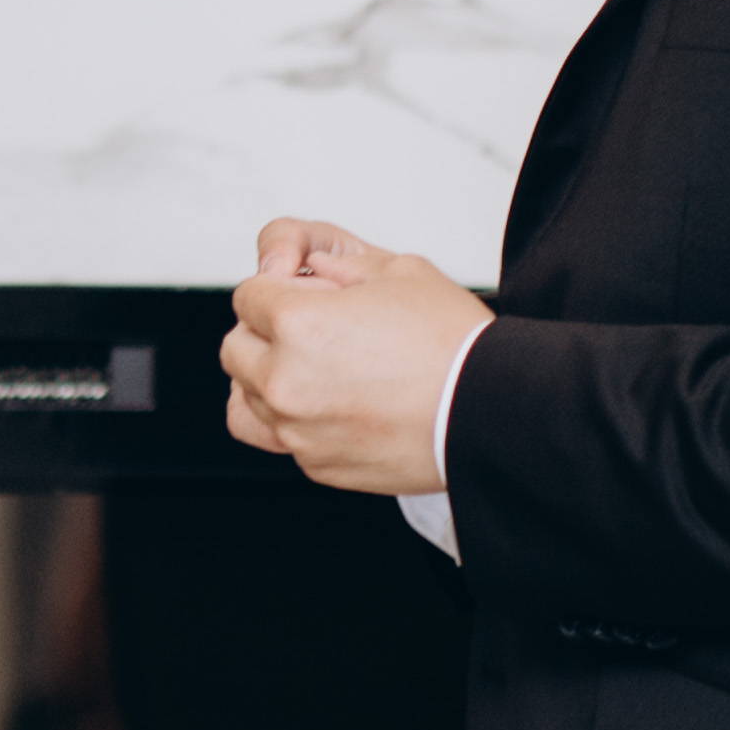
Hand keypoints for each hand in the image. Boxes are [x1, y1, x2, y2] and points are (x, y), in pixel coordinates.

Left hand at [219, 217, 483, 493]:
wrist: (493, 411)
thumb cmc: (453, 344)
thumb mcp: (396, 270)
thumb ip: (335, 265)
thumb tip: (305, 270)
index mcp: (297, 324)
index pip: (246, 296)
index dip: (278, 287)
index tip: (303, 293)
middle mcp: (284, 381)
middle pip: (235, 348)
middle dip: (264, 332)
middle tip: (308, 329)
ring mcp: (297, 430)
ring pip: (245, 399)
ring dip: (267, 378)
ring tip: (311, 368)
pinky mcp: (317, 464)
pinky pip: (278, 438)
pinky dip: (292, 420)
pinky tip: (330, 403)